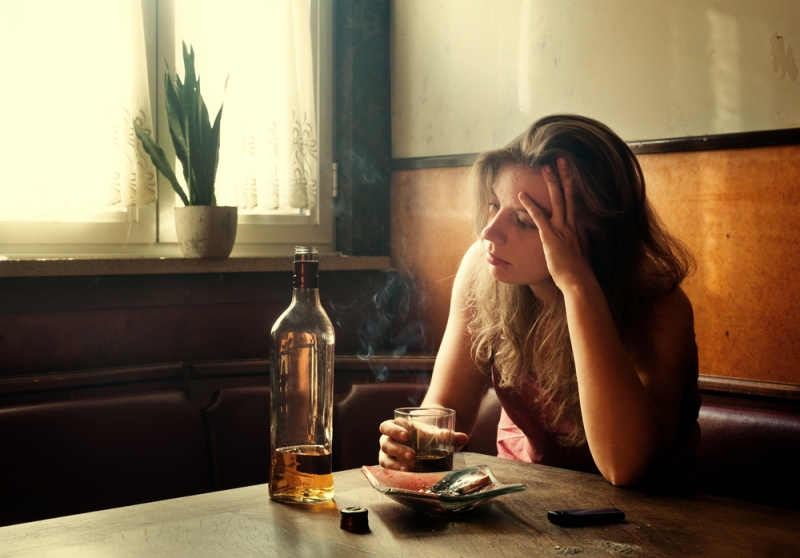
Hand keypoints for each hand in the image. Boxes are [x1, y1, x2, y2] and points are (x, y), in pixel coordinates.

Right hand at [378, 419, 468, 469]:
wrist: (422, 444)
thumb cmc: (425, 435)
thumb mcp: (433, 433)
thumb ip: (447, 435)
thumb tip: (465, 438)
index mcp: (394, 427)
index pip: (387, 426)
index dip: (394, 430)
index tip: (407, 435)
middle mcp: (387, 440)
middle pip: (386, 443)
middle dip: (398, 449)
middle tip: (413, 455)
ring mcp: (387, 455)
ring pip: (385, 458)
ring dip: (396, 464)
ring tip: (410, 468)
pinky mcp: (389, 467)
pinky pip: (388, 471)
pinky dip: (396, 473)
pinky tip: (406, 475)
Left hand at [519, 157, 593, 290]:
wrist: (579, 280)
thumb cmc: (578, 269)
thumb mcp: (580, 250)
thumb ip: (577, 239)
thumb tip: (577, 235)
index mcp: (579, 225)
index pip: (576, 199)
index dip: (573, 183)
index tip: (570, 171)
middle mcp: (573, 223)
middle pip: (570, 193)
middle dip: (565, 175)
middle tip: (561, 159)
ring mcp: (562, 228)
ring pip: (558, 199)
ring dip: (551, 182)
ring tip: (545, 167)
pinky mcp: (550, 237)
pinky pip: (539, 217)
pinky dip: (530, 205)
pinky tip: (521, 195)